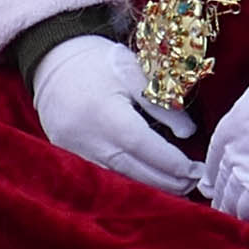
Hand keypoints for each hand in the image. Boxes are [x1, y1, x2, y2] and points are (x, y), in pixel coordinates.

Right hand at [31, 33, 198, 195]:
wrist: (52, 61)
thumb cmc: (98, 62)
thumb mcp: (134, 73)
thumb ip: (162, 104)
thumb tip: (188, 133)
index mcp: (105, 112)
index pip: (144, 146)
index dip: (171, 163)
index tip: (196, 170)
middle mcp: (87, 137)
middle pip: (133, 171)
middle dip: (167, 181)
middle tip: (194, 183)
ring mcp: (74, 149)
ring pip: (118, 178)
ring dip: (150, 186)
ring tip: (178, 187)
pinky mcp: (68, 154)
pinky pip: (102, 174)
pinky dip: (128, 181)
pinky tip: (149, 182)